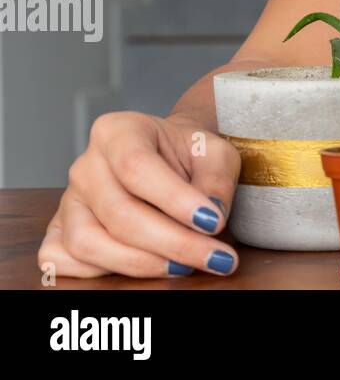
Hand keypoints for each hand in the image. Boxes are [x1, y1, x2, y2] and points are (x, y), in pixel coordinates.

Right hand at [39, 112, 241, 279]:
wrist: (169, 159)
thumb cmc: (189, 153)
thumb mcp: (216, 153)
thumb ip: (216, 180)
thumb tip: (209, 218)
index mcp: (118, 131)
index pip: (137, 167)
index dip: (175, 200)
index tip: (213, 222)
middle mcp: (85, 166)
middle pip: (118, 212)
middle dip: (171, 242)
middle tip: (214, 257)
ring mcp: (68, 201)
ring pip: (88, 243)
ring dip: (141, 264)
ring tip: (185, 266)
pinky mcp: (57, 232)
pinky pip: (62, 260)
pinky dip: (99, 273)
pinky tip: (144, 266)